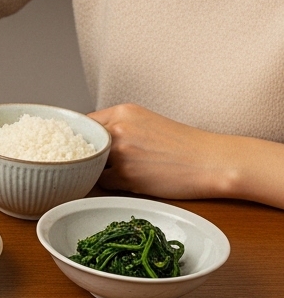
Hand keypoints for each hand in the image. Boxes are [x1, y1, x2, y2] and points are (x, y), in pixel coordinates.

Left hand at [88, 104, 233, 199]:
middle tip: (98, 162)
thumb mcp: (148, 122)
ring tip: (118, 172)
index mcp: (122, 112)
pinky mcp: (127, 175)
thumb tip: (95, 139)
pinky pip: (103, 183)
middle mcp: (118, 129)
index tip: (87, 146)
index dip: (86, 137)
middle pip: (85, 144)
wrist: (212, 162)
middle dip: (89, 154)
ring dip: (98, 170)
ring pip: (91, 164)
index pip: (86, 123)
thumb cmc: (185, 144)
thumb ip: (120, 127)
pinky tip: (128, 182)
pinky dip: (110, 185)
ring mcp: (121, 153)